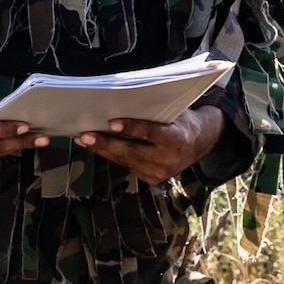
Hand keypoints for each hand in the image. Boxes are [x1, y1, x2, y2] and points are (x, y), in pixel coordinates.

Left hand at [75, 106, 225, 185]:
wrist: (199, 143)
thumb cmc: (181, 121)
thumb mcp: (174, 113)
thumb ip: (152, 112)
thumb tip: (120, 104)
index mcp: (177, 139)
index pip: (151, 133)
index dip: (131, 127)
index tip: (111, 122)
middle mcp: (168, 159)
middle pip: (132, 151)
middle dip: (105, 144)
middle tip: (85, 135)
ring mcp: (160, 172)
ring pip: (125, 161)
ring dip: (102, 150)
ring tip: (84, 140)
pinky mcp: (152, 179)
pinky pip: (128, 166)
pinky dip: (112, 156)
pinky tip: (98, 148)